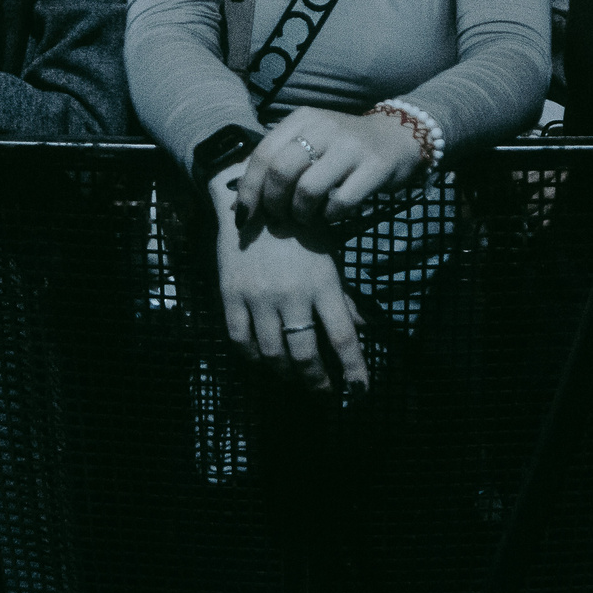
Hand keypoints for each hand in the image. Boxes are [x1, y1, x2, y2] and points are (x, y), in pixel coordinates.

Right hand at [213, 176, 367, 391]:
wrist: (255, 199)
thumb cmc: (301, 229)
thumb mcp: (330, 257)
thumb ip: (343, 296)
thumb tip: (361, 330)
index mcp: (323, 283)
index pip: (343, 338)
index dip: (353, 371)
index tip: (359, 392)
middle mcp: (291, 294)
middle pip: (305, 354)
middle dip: (317, 382)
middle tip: (324, 392)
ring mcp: (258, 296)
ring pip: (272, 354)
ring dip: (286, 374)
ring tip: (294, 378)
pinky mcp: (231, 295)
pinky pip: (240, 340)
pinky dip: (252, 358)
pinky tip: (262, 361)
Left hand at [231, 106, 429, 230]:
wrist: (398, 136)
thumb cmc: (342, 147)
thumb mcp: (310, 141)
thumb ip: (278, 163)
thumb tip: (239, 203)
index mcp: (301, 119)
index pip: (262, 154)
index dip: (249, 190)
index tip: (244, 217)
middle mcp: (324, 126)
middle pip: (281, 172)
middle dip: (274, 204)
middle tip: (280, 218)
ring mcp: (351, 145)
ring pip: (308, 189)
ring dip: (301, 213)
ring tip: (305, 218)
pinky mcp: (375, 166)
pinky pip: (341, 201)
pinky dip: (330, 216)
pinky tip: (331, 215)